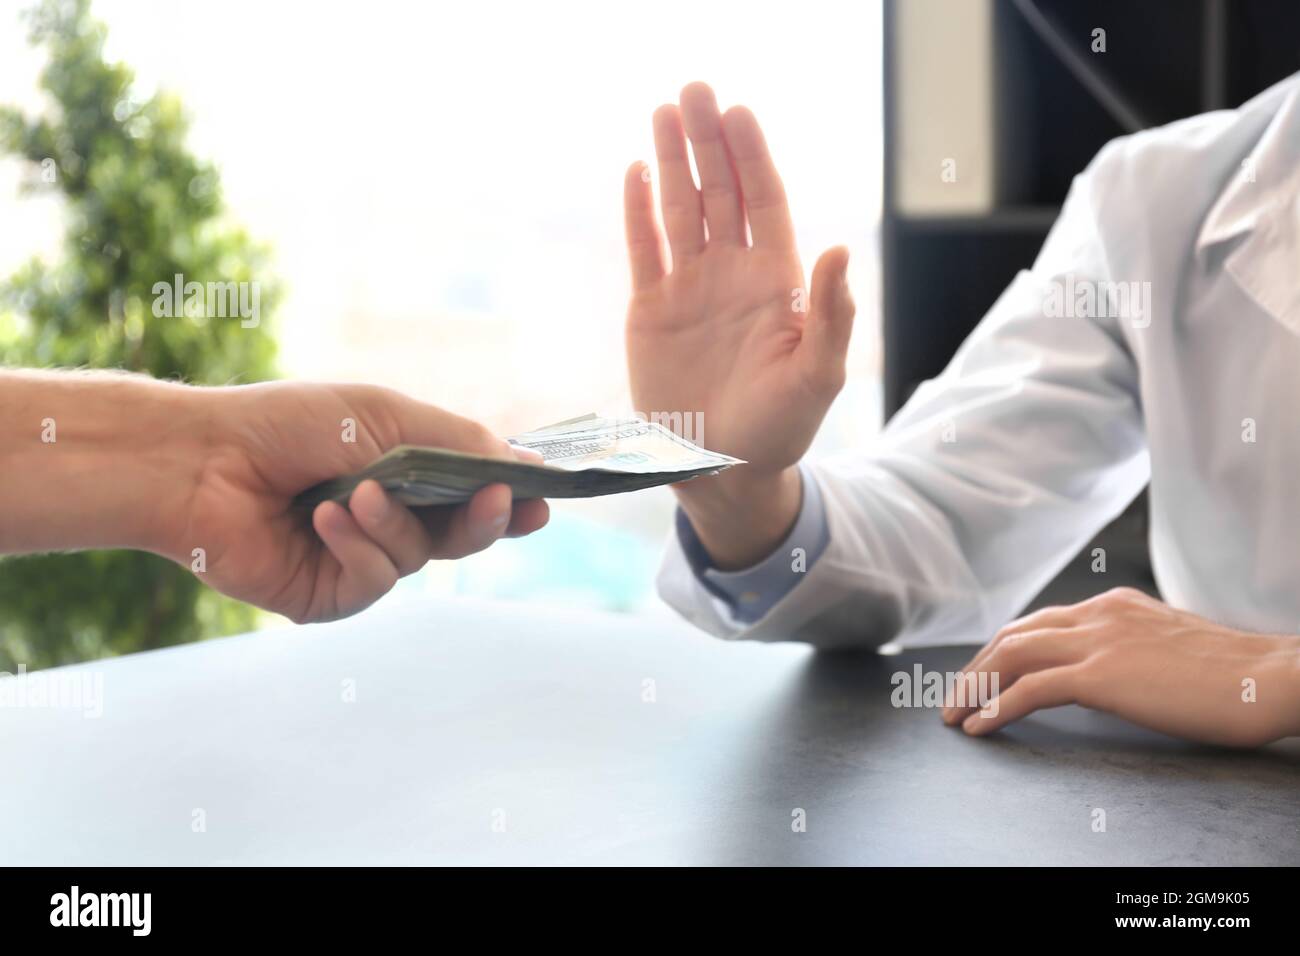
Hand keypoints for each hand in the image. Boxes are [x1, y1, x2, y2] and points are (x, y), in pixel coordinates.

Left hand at [176, 381, 548, 622]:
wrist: (205, 461)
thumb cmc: (292, 425)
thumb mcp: (389, 416)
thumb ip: (460, 441)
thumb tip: (527, 466)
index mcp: (408, 473)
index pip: (476, 495)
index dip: (511, 501)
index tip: (541, 501)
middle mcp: (390, 518)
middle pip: (464, 535)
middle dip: (482, 519)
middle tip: (493, 501)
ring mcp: (361, 559)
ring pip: (420, 557)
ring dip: (392, 523)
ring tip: (352, 494)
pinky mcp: (330, 594)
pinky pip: (374, 581)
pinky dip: (355, 547)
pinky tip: (321, 520)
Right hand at [623, 82, 854, 568]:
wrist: (722, 471)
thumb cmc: (780, 428)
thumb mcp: (817, 376)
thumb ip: (831, 314)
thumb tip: (839, 249)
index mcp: (777, 281)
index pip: (764, 202)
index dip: (751, 157)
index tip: (737, 114)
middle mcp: (733, 274)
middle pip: (720, 192)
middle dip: (707, 141)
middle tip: (694, 91)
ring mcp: (690, 289)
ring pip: (680, 210)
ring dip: (672, 161)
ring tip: (663, 112)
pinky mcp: (651, 311)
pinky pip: (644, 250)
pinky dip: (639, 212)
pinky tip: (637, 173)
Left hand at [941, 588, 1299, 746]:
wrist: (1269, 677)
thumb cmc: (1232, 674)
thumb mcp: (1167, 649)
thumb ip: (1130, 651)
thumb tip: (1105, 675)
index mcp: (1113, 606)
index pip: (1038, 623)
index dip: (1001, 650)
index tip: (980, 675)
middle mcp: (1098, 615)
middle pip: (1013, 635)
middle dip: (975, 667)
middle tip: (953, 699)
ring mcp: (1098, 641)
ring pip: (1010, 656)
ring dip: (974, 686)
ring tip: (954, 716)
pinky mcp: (1102, 675)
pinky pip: (1031, 689)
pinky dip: (997, 706)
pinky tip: (981, 726)